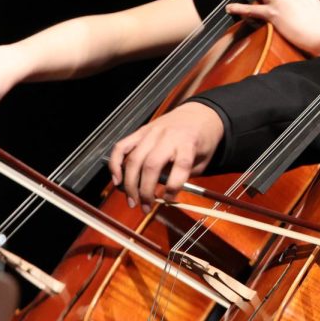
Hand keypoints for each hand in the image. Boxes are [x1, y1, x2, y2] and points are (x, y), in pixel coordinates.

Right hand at [107, 102, 224, 211]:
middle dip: (145, 191)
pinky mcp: (140, 131)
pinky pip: (122, 147)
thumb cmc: (202, 138)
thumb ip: (186, 174)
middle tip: (146, 207)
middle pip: (151, 165)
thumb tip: (165, 193)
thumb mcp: (204, 158)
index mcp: (188, 142)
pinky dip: (115, 164)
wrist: (199, 113)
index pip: (181, 165)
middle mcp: (168, 136)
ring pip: (134, 159)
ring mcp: (151, 132)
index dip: (174, 186)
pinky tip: (117, 180)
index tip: (170, 200)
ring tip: (132, 201)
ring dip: (130, 184)